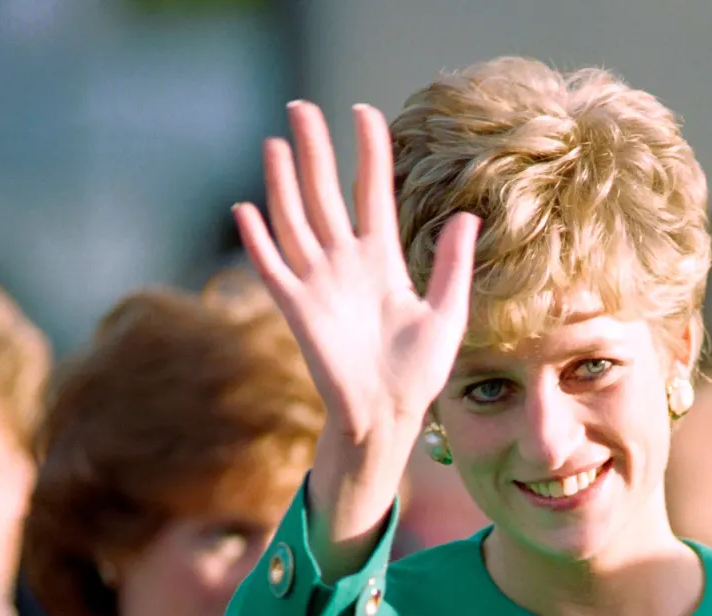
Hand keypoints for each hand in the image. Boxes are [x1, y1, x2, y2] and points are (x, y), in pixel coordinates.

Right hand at [233, 101, 479, 448]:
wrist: (388, 413)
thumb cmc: (419, 369)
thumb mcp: (447, 311)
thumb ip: (452, 262)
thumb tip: (468, 214)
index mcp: (382, 259)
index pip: (372, 191)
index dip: (369, 152)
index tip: (364, 113)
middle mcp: (345, 262)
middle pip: (324, 193)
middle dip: (314, 150)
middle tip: (301, 106)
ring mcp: (318, 283)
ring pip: (294, 220)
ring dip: (282, 182)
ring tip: (275, 142)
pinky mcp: (297, 309)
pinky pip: (272, 268)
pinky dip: (257, 241)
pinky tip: (244, 209)